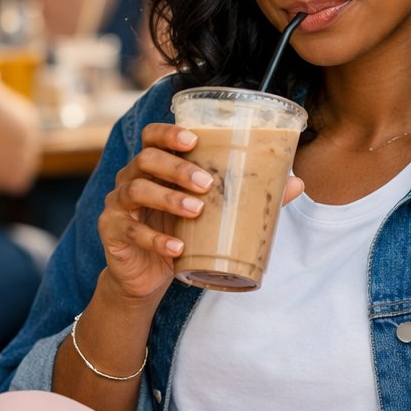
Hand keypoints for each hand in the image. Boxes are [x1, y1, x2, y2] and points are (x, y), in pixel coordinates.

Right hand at [98, 121, 302, 302]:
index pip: (152, 137)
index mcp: (154, 167)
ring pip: (136, 190)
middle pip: (145, 160)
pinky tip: (177, 248)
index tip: (194, 139)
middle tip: (207, 183)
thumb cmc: (179, 235)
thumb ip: (247, 196)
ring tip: (196, 211)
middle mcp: (131, 179)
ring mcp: (118, 206)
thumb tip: (297, 183)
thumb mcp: (210, 215)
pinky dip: (156, 240)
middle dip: (177, 168)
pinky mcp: (113, 234)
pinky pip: (132, 232)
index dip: (168, 133)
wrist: (145, 278)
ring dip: (168, 199)